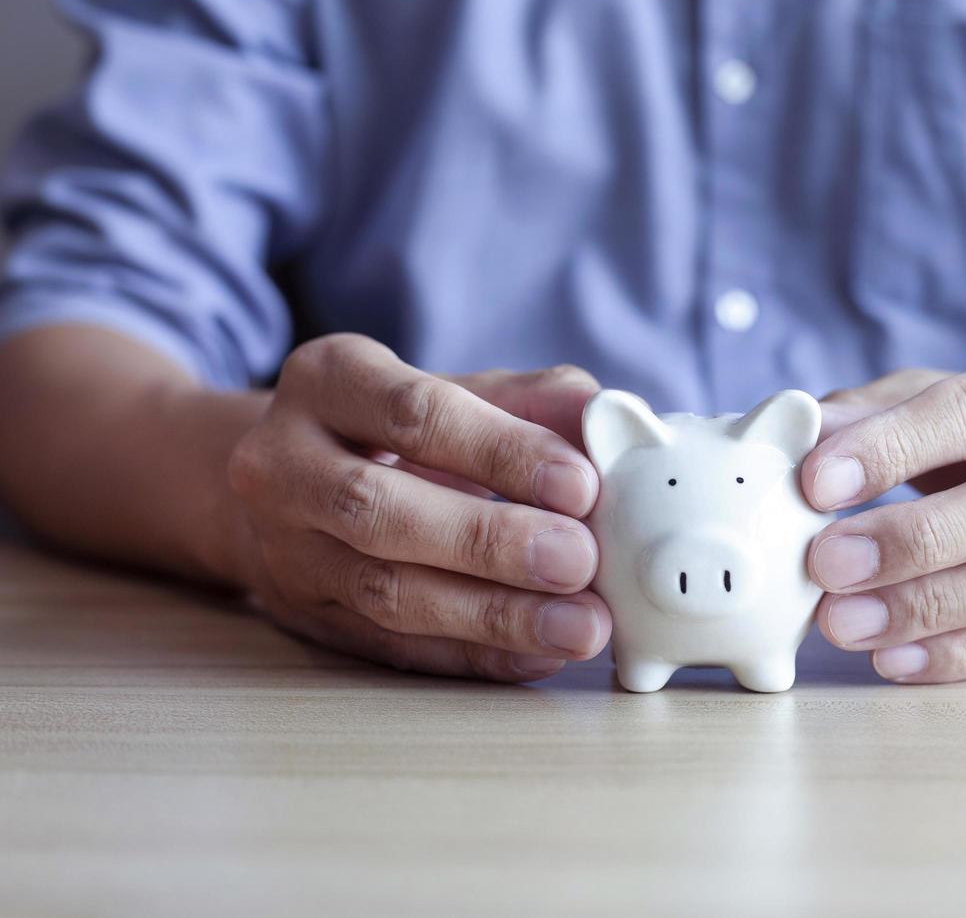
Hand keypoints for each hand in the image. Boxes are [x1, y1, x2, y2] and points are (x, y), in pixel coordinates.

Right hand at [225, 334, 610, 680]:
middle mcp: (286, 463)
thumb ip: (533, 400)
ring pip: (385, 592)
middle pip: (383, 509)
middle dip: (491, 542)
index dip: (501, 452)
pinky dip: (474, 656)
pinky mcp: (308, 618)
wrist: (293, 479)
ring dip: (493, 616)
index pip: (416, 414)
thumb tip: (608, 419)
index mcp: (330, 380)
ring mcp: (287, 549)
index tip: (580, 484)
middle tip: (580, 561)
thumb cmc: (397, 428)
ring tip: (579, 625)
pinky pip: (393, 649)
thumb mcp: (456, 389)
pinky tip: (538, 655)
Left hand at [801, 334, 965, 682]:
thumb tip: (798, 431)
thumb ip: (875, 409)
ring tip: (844, 621)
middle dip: (915, 539)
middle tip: (827, 564)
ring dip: (930, 608)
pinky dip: (962, 655)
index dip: (895, 446)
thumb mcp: (947, 394)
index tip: (817, 481)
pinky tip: (894, 659)